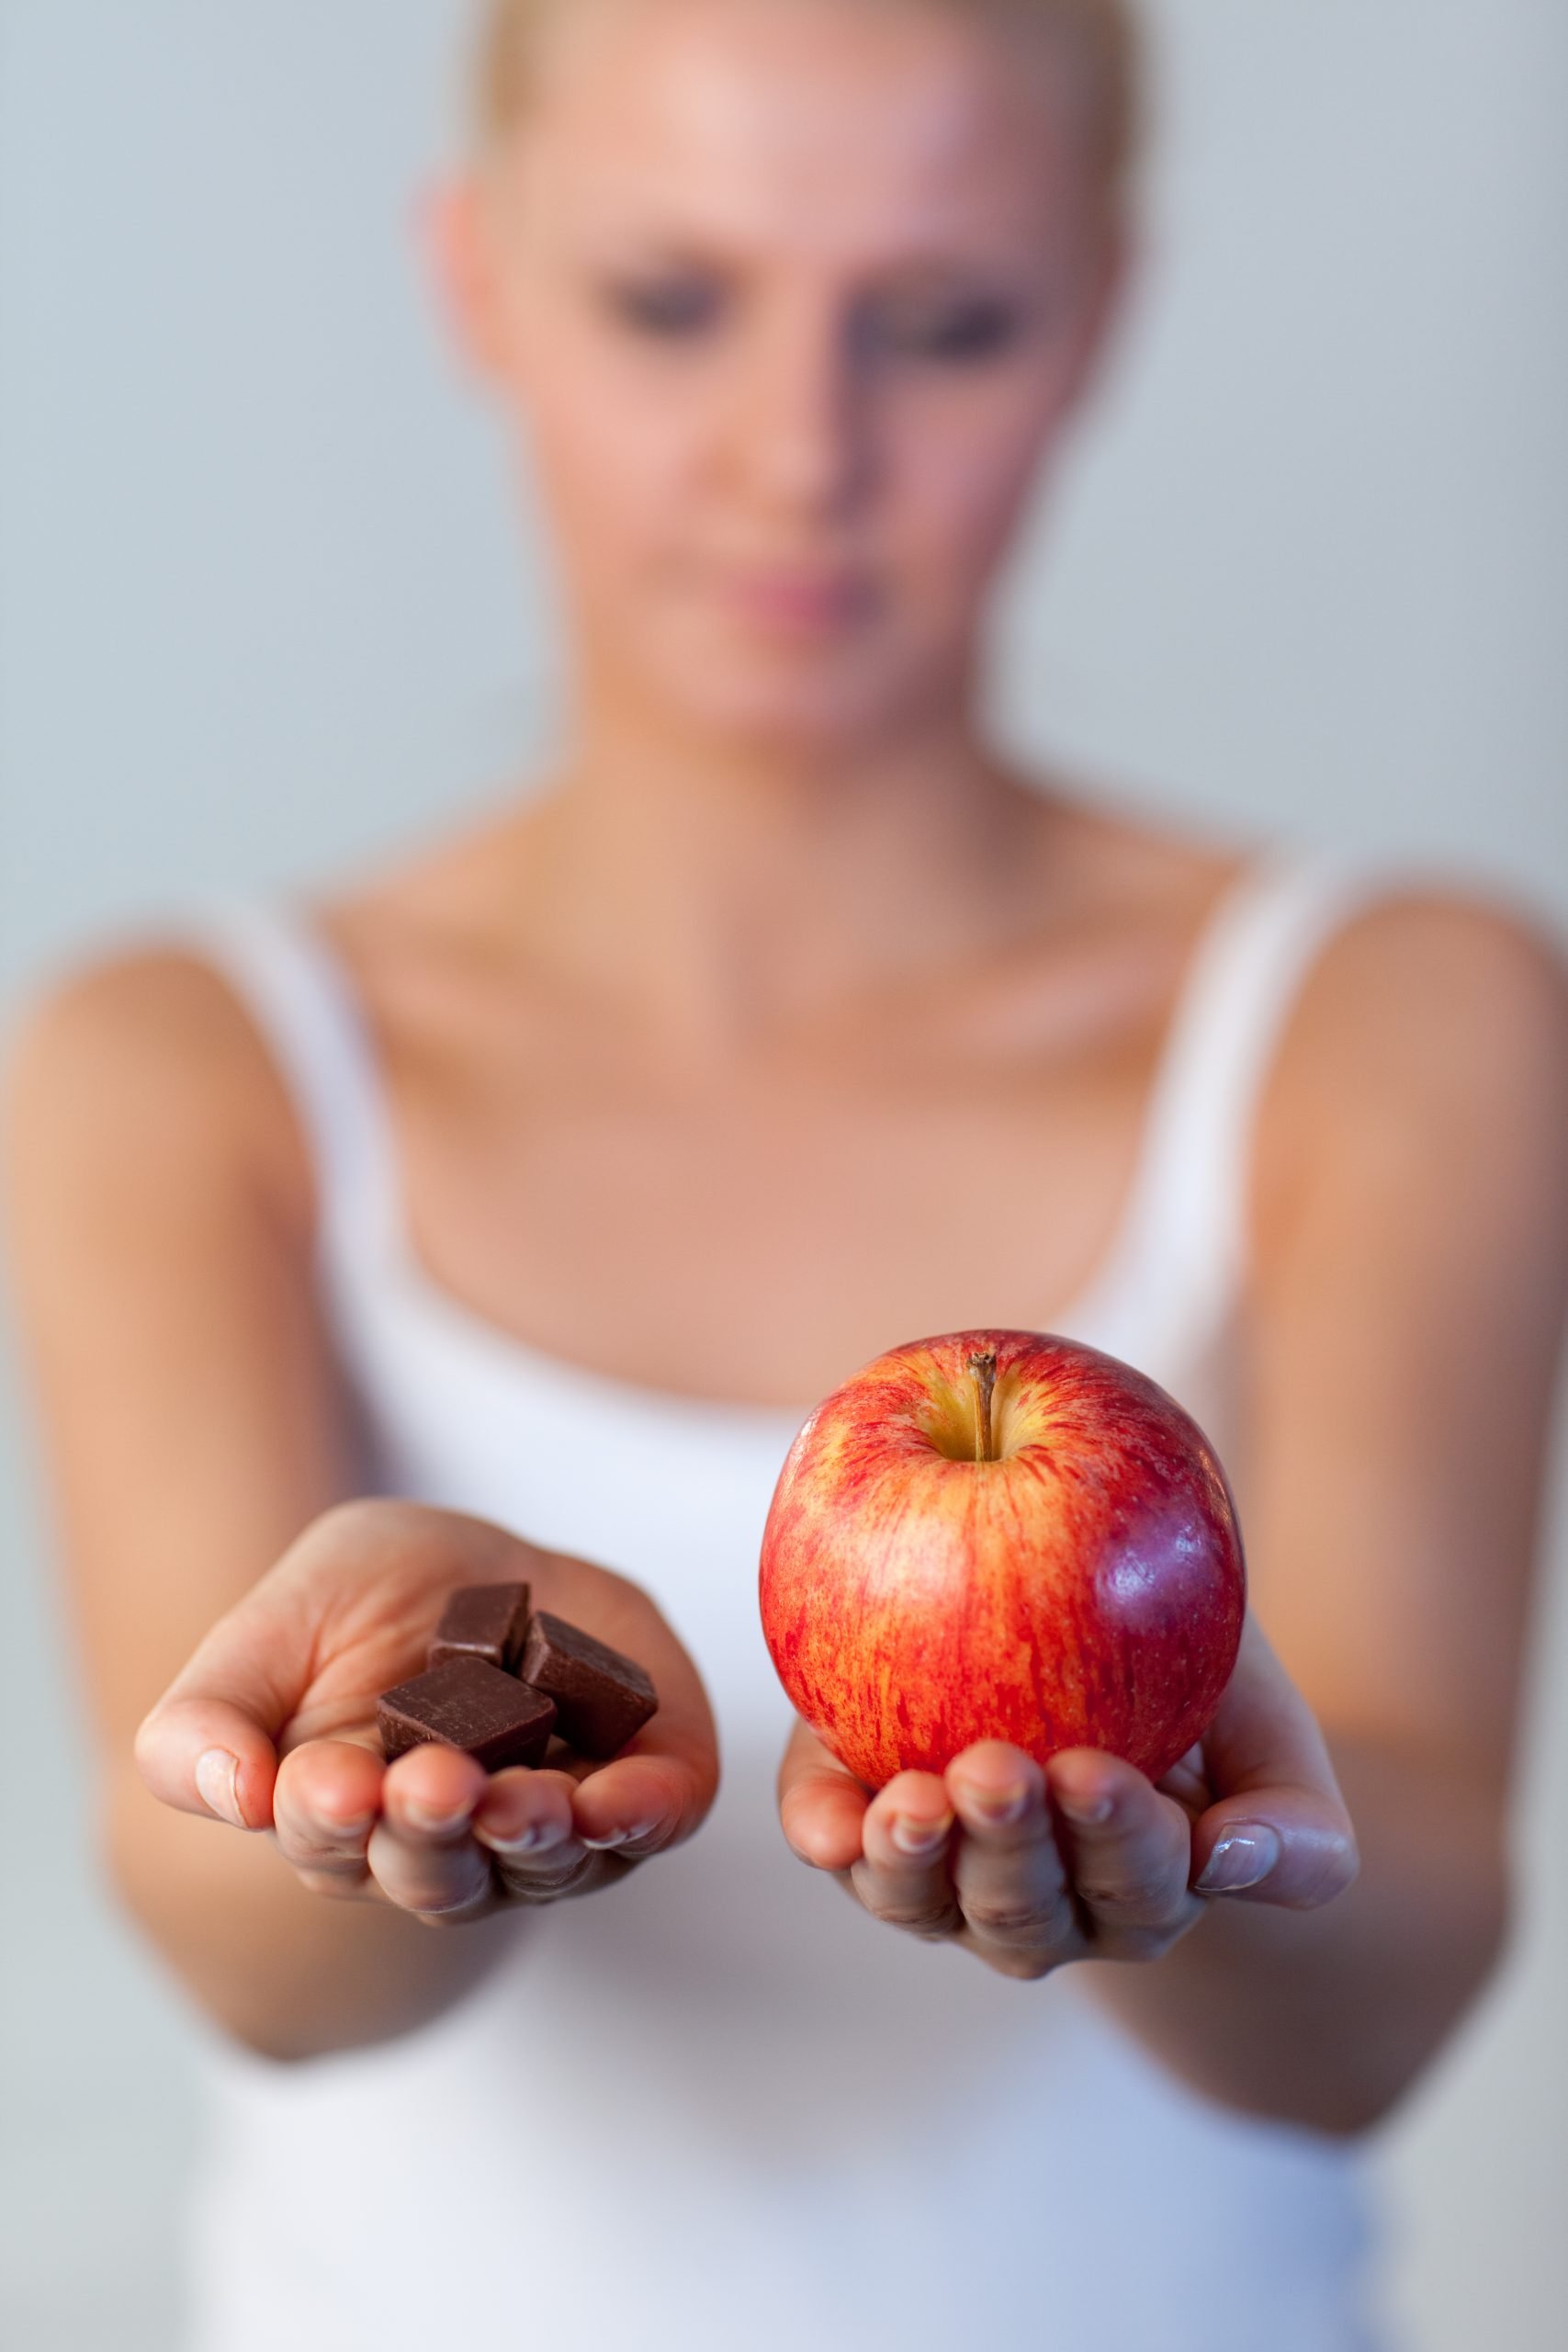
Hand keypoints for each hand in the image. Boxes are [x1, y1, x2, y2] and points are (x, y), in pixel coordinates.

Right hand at [135, 1499, 718, 1923]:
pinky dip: (643, 1816)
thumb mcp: (266, 1628)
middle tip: (432, 1784)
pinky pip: (653, 1820)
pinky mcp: (647, 1785)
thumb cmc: (358, 1602)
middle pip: (438, 1872)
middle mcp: (451, 1848)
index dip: (330, 1818)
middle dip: (434, 1832)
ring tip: (524, 1800)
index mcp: (345, 1823)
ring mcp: (552, 1830)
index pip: (332, 1843)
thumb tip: (232, 1796)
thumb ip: (205, 1718)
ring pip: (542, 1863)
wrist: (480, 1558)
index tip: (327, 1782)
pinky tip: (625, 1803)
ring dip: (534, 1837)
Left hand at [776, 1611, 1357, 1978]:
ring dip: (915, 1863)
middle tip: (998, 1771)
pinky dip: (827, 1835)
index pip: (1140, 1888)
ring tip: (912, 1802)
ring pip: (925, 1904)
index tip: (1093, 1772)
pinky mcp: (854, 1814)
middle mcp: (1042, 1906)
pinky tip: (831, 1821)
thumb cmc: (1190, 1655)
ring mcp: (941, 1873)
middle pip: (1024, 1912)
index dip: (1118, 1841)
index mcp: (1147, 1890)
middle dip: (1010, 1847)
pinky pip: (832, 1845)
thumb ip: (1294, 1812)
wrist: (1082, 1582)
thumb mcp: (1264, 1717)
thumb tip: (1235, 1861)